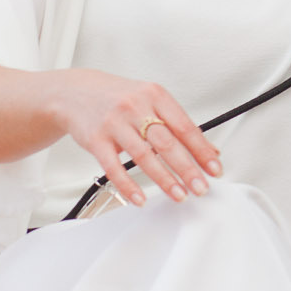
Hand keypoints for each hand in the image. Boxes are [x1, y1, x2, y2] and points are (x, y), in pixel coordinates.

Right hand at [48, 69, 220, 206]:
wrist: (75, 92)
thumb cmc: (120, 98)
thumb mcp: (151, 99)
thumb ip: (177, 122)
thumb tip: (208, 150)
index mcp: (156, 96)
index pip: (185, 127)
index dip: (202, 150)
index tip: (215, 169)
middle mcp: (136, 107)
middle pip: (167, 143)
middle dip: (187, 169)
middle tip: (201, 187)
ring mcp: (114, 123)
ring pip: (144, 156)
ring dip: (164, 180)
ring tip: (179, 195)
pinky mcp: (95, 139)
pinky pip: (113, 167)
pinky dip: (128, 185)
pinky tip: (140, 198)